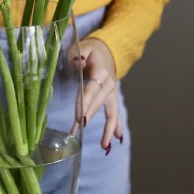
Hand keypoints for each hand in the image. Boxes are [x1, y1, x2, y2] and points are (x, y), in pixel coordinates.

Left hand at [70, 38, 122, 153]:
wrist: (106, 50)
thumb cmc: (90, 50)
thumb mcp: (81, 47)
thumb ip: (78, 55)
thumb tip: (79, 64)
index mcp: (101, 72)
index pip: (90, 91)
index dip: (84, 104)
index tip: (78, 118)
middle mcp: (109, 85)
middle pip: (97, 104)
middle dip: (86, 118)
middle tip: (76, 133)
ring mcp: (112, 93)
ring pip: (111, 113)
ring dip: (107, 130)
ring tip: (104, 146)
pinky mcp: (112, 98)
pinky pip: (115, 114)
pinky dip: (117, 127)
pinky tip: (117, 139)